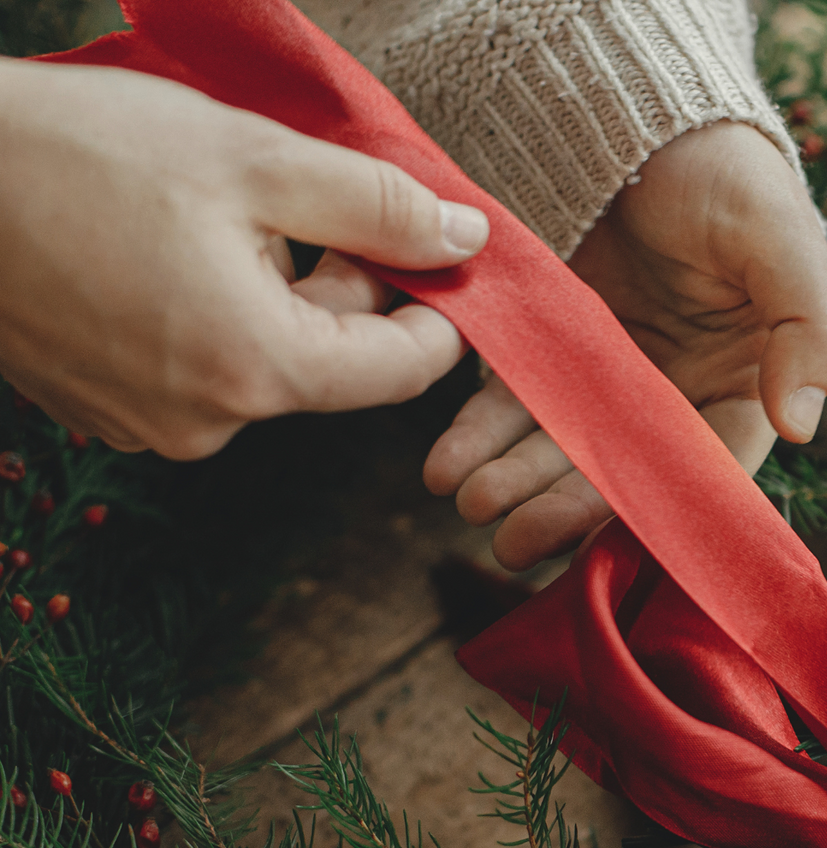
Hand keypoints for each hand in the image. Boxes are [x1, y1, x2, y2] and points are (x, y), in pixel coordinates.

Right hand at [0, 60, 490, 457]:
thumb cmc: (76, 153)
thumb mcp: (252, 160)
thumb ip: (376, 206)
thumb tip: (464, 240)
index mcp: (260, 370)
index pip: (403, 372)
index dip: (436, 314)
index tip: (436, 259)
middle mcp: (212, 425)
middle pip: (333, 369)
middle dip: (345, 292)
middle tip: (314, 208)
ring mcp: (154, 429)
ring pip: (266, 368)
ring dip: (274, 302)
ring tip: (212, 223)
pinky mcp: (110, 415)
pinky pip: (202, 375)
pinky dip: (213, 321)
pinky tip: (164, 257)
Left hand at [423, 121, 826, 570]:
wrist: (638, 108)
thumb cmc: (724, 171)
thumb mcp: (780, 236)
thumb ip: (811, 324)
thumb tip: (801, 424)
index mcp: (742, 388)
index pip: (705, 470)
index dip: (660, 511)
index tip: (612, 539)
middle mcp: (672, 398)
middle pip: (619, 472)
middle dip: (563, 509)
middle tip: (510, 542)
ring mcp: (604, 378)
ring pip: (558, 447)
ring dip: (513, 482)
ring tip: (467, 502)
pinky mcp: (548, 349)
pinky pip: (511, 400)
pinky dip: (479, 433)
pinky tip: (446, 458)